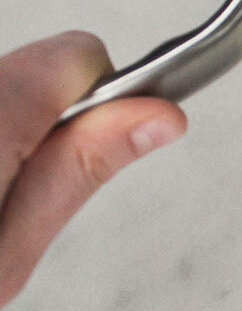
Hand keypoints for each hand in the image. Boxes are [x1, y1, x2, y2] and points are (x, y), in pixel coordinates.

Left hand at [0, 31, 186, 306]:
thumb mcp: (8, 255)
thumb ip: (81, 172)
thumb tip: (157, 116)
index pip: (82, 55)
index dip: (110, 101)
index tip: (117, 137)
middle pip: (39, 72)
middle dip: (54, 124)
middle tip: (27, 195)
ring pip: (10, 93)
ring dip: (15, 135)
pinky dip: (0, 139)